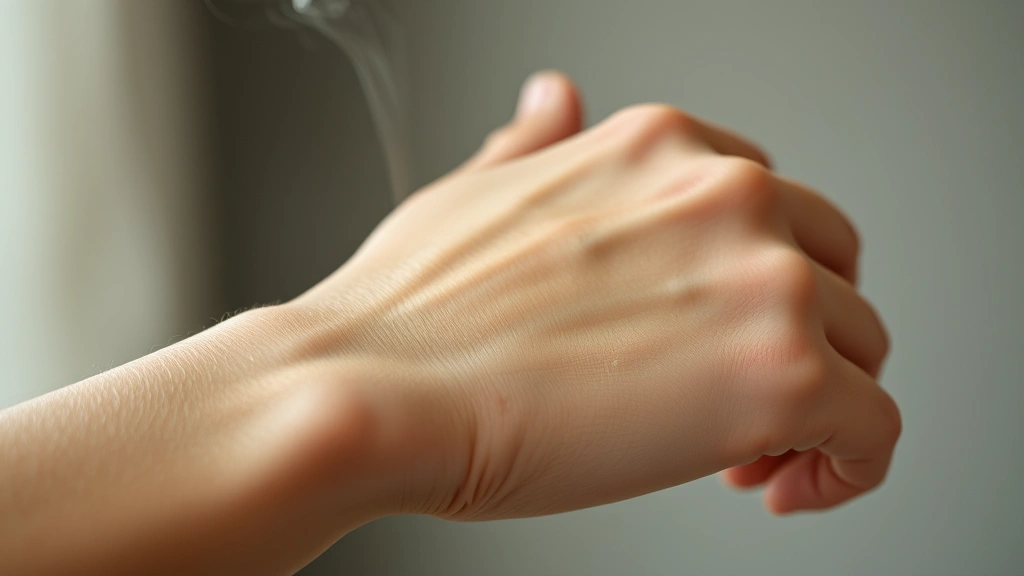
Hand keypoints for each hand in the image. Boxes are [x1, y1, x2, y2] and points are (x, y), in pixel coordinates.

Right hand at [290, 71, 899, 518]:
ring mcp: (761, 279)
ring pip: (862, 347)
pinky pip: (874, 428)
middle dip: (796, 337)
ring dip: (818, 405)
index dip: (754, 278)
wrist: (374, 389)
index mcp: (657, 148)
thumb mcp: (477, 193)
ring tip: (750, 458)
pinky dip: (848, 466)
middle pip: (831, 269)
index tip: (724, 328)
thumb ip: (537, 146)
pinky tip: (786, 485)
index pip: (770, 205)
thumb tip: (554, 101)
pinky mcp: (782, 376)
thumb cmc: (408, 314)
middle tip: (737, 402)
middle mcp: (723, 193)